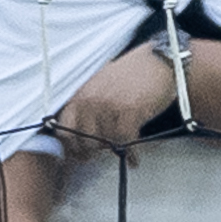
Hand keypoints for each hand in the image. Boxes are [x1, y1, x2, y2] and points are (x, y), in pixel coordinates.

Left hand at [58, 44, 181, 158]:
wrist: (156, 62)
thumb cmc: (132, 75)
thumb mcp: (101, 86)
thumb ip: (89, 105)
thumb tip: (85, 132)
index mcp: (81, 93)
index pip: (64, 126)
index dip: (70, 145)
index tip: (77, 155)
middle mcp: (91, 99)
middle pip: (83, 139)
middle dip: (91, 152)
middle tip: (98, 158)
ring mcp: (108, 106)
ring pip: (105, 141)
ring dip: (114, 151)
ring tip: (121, 154)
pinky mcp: (128, 111)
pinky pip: (125, 141)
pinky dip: (131, 154)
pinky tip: (135, 159)